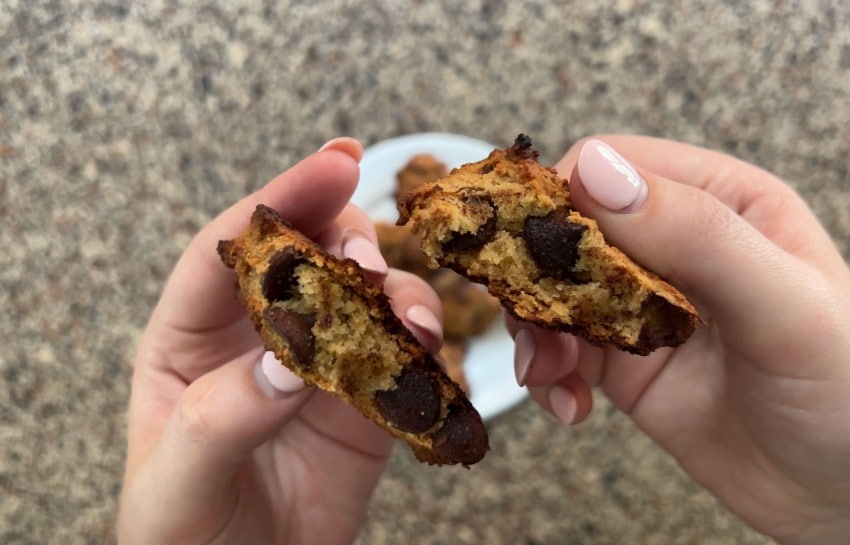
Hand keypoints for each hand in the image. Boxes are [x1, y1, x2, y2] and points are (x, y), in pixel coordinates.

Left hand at [117, 138, 443, 544]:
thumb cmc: (185, 533)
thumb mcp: (178, 479)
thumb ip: (224, 414)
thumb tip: (288, 361)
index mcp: (192, 337)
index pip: (232, 249)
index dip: (280, 199)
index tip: (334, 164)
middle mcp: (263, 337)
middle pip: (310, 257)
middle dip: (346, 241)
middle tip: (369, 256)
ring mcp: (321, 366)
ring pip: (368, 300)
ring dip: (398, 294)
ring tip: (415, 321)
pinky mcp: (368, 402)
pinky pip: (404, 359)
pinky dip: (426, 349)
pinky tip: (434, 354)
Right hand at [510, 136, 849, 543]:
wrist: (844, 495)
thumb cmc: (848, 392)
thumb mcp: (785, 307)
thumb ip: (698, 235)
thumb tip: (597, 172)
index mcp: (722, 202)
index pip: (613, 169)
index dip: (561, 202)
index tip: (534, 252)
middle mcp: (676, 246)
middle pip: (569, 232)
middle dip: (536, 276)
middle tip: (533, 321)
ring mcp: (646, 307)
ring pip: (554, 293)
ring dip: (535, 330)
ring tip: (549, 374)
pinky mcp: (627, 364)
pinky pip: (563, 351)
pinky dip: (547, 375)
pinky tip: (567, 405)